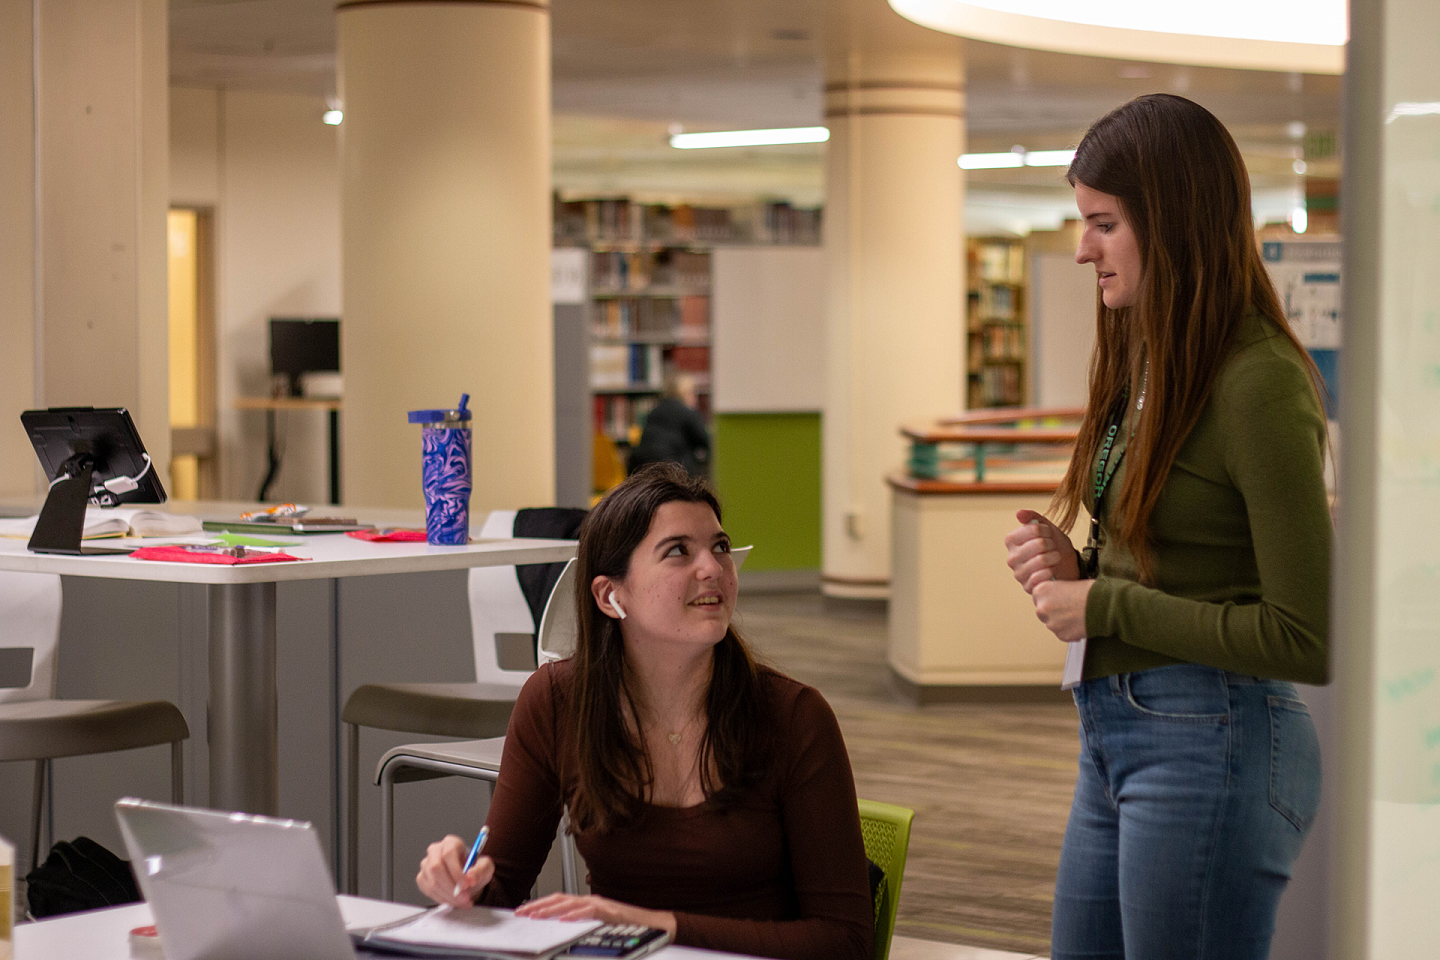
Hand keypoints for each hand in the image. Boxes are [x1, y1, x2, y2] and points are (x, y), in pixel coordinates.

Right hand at [416, 834, 494, 907]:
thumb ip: (480, 870)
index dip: (456, 871)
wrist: (467, 879)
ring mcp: (426, 864)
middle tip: (464, 898)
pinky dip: (442, 899)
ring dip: (448, 896)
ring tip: (462, 901)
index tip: (466, 884)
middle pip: (436, 868)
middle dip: (451, 886)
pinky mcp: (422, 878)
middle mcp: (435, 851)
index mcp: (451, 843)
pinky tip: (452, 900)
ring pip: (432, 882)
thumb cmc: (475, 869)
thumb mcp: (485, 867)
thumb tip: (470, 877)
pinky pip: (428, 890)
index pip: (448, 854)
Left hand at [516, 893, 677, 937]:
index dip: (540, 905)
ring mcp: (601, 905)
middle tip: (522, 913)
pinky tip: (563, 920)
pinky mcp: (610, 913)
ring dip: (550, 910)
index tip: (524, 911)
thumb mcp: (598, 925)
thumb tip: (560, 928)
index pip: (559, 901)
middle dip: (538, 906)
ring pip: (570, 904)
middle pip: (559, 899)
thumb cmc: (627, 927)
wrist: (655, 925)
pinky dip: (575, 915)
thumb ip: (582, 923)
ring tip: (535, 916)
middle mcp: (592, 900)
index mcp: (587, 903)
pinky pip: (589, 912)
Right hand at [1004, 509, 1079, 593]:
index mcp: (1012, 541)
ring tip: (1054, 558)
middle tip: (1053, 548)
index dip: (1046, 530)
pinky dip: (1051, 572)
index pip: (1033, 529)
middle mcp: (1011, 558)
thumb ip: (1033, 517)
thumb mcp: (1047, 528)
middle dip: (1052, 544)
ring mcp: (1019, 574)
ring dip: (1054, 557)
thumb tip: (1019, 513)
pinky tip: (1052, 571)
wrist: (1067, 568)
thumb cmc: (1055, 546)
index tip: (1049, 534)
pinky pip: (1041, 576)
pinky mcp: (1027, 587)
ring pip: (1041, 560)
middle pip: (1039, 544)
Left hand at [1033, 579, 1093, 642]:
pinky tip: (1080, 623)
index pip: (1038, 597)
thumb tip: (1051, 599)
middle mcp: (1041, 608)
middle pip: (1043, 612)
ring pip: (1052, 624)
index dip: (1050, 598)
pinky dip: (1069, 631)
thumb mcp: (1066, 583)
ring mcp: (1051, 624)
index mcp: (1041, 591)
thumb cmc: (1090, 591)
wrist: (1105, 605)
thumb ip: (1054, 592)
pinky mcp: (1061, 636)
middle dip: (1054, 611)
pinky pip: (1062, 634)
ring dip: (1061, 622)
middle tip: (1069, 608)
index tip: (1058, 599)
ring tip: (1077, 615)